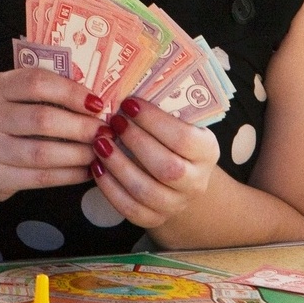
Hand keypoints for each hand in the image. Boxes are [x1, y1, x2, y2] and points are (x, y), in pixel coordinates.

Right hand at [0, 68, 104, 206]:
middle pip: (43, 119)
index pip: (36, 82)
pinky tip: (85, 171)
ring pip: (44, 153)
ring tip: (100, 152)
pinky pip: (40, 178)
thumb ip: (35, 93)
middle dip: (82, 126)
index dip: (71, 92)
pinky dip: (69, 175)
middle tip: (106, 131)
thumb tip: (91, 96)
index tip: (97, 103)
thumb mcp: (2, 98)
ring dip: (80, 153)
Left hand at [88, 97, 221, 228]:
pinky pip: (131, 210)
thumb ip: (161, 109)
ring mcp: (176, 204)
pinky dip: (110, 189)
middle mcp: (196, 181)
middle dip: (135, 142)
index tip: (128, 103)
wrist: (180, 181)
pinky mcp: (154, 218)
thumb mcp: (177, 122)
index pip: (184, 138)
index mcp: (207, 151)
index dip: (154, 121)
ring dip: (118, 165)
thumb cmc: (170, 140)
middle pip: (167, 168)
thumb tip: (126, 83)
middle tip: (112, 122)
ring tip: (100, 143)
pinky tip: (96, 167)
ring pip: (146, 191)